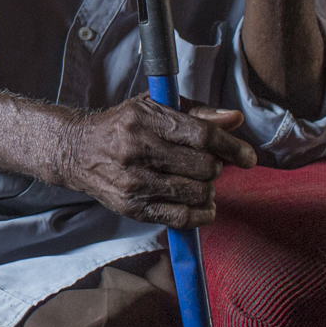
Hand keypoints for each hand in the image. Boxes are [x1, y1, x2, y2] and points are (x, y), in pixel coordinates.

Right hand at [54, 95, 256, 227]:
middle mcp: (138, 150)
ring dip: (208, 189)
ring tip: (200, 182)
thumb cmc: (123, 126)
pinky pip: (182, 218)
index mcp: (145, 119)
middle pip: (204, 167)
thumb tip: (235, 119)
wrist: (77, 151)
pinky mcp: (132, 207)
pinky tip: (201, 205)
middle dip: (215, 168)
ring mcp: (134, 182)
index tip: (247, 157)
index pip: (202, 135)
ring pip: (197, 193)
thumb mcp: (154, 108)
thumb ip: (197, 114)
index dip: (232, 147)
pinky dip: (201, 214)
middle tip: (208, 165)